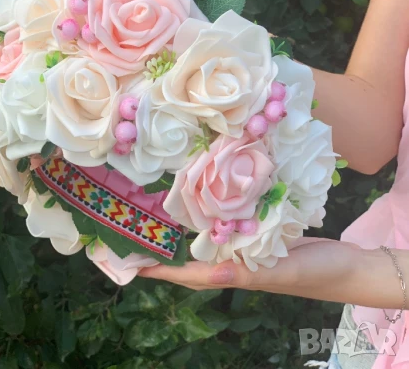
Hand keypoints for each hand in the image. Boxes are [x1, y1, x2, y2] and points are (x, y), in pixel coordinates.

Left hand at [140, 238, 359, 302]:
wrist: (347, 266)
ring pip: (209, 243)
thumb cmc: (317, 272)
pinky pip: (231, 228)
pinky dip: (214, 219)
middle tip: (139, 236)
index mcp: (237, 274)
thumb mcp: (282, 273)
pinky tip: (206, 206)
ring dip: (186, 235)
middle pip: (193, 259)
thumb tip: (210, 274)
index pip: (191, 274)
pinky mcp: (262, 236)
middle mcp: (236, 262)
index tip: (134, 265)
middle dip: (167, 251)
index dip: (163, 271)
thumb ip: (246, 273)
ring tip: (162, 220)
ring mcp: (248, 250)